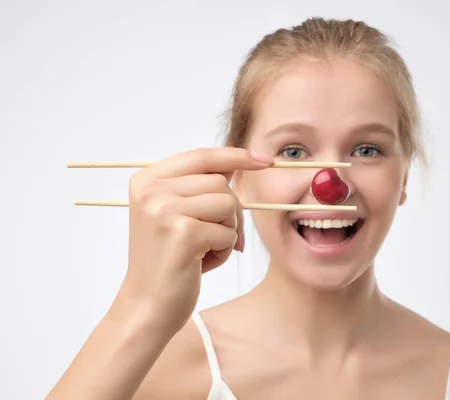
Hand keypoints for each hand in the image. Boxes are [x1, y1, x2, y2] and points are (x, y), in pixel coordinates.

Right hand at [113, 147, 271, 335]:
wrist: (146, 307)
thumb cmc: (167, 262)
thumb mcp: (173, 215)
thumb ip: (197, 187)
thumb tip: (236, 163)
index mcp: (146, 180)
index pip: (201, 156)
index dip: (235, 156)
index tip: (263, 159)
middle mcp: (151, 190)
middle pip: (220, 181)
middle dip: (232, 211)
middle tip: (220, 237)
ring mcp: (165, 209)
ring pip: (228, 203)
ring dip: (228, 230)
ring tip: (206, 250)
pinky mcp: (183, 233)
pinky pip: (229, 232)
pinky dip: (224, 250)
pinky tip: (201, 263)